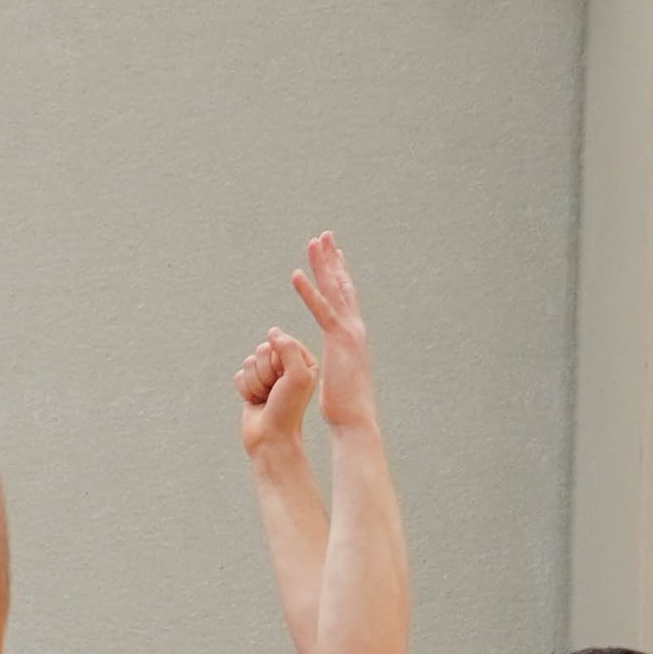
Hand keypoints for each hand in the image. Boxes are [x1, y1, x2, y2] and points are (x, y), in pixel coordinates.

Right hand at [234, 329, 317, 462]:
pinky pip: (239, 375)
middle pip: (262, 350)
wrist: (271, 437)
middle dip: (264, 372)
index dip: (277, 361)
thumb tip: (272, 331)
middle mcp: (286, 366)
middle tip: (274, 390)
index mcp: (303, 360)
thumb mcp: (297, 375)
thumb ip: (287, 349)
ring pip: (249, 363)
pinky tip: (256, 401)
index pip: (280, 342)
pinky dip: (245, 390)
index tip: (285, 379)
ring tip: (266, 398)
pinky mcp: (252, 385)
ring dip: (255, 383)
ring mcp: (268, 376)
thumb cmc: (288, 408)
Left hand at [287, 232, 375, 430]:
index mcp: (353, 334)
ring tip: (314, 242)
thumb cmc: (346, 403)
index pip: (345, 297)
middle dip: (333, 259)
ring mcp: (349, 332)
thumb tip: (337, 360)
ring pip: (334, 290)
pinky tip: (297, 275)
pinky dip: (309, 292)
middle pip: (343, 284)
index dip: (339, 273)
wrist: (355, 417)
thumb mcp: (340, 373)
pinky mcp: (338, 341)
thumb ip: (339, 360)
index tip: (334, 253)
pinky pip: (321, 310)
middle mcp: (355, 327)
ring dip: (323, 264)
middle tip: (324, 236)